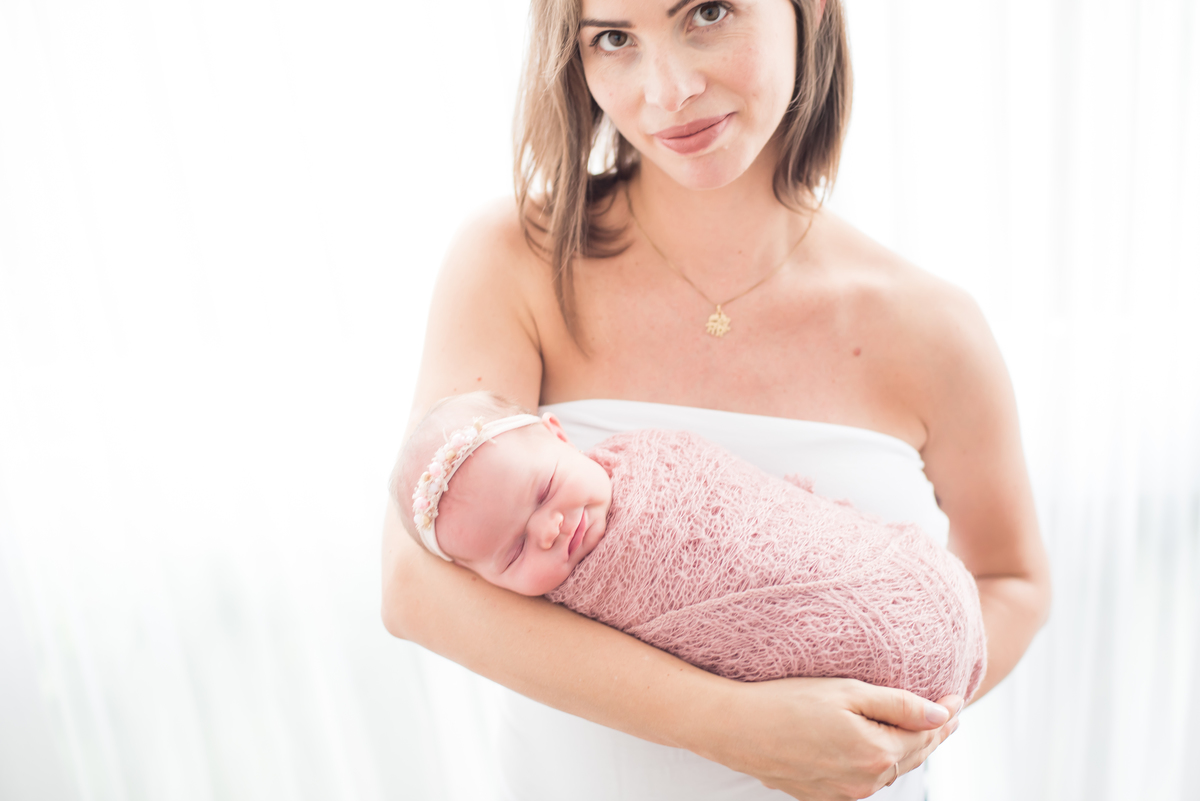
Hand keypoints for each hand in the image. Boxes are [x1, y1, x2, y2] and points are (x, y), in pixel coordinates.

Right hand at [693, 676, 961, 800]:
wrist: (734, 727)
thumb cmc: (786, 701)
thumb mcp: (847, 691)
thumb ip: (899, 705)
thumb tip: (942, 714)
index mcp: (875, 754)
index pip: (926, 735)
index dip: (945, 715)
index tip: (957, 696)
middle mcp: (864, 782)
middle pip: (912, 757)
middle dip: (932, 735)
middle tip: (947, 713)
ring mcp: (842, 793)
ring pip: (888, 772)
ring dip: (906, 751)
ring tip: (918, 729)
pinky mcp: (821, 795)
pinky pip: (862, 781)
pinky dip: (878, 763)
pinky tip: (876, 748)